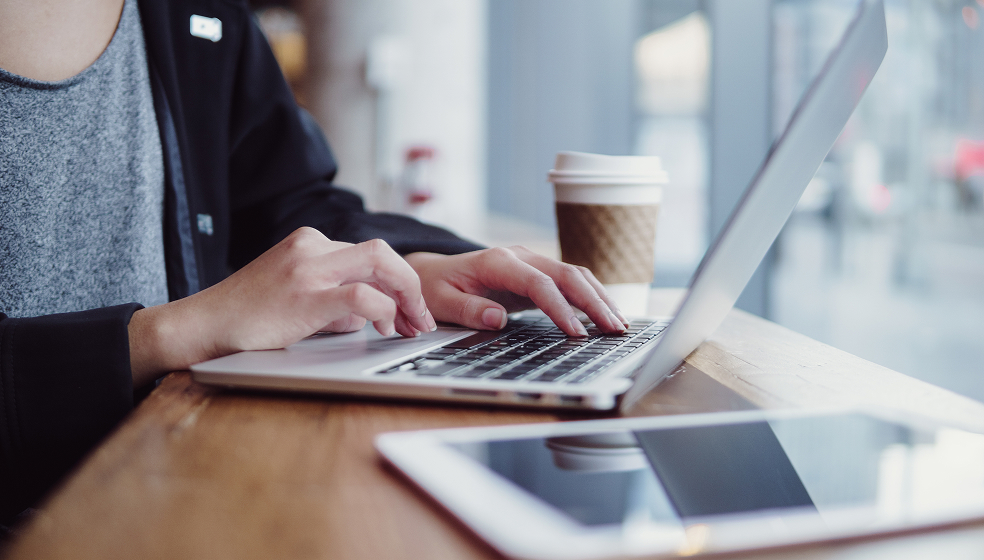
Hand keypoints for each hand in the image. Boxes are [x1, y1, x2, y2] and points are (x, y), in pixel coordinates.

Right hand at [129, 228, 434, 384]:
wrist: (203, 326)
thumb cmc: (247, 318)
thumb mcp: (298, 298)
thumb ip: (335, 300)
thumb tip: (369, 315)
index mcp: (310, 243)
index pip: (371, 255)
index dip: (398, 283)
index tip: (410, 310)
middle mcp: (312, 246)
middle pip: (382, 253)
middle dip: (412, 286)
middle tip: (421, 319)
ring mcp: (308, 267)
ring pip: (379, 265)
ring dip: (406, 298)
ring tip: (410, 326)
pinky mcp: (305, 295)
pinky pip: (362, 296)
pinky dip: (383, 311)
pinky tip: (382, 328)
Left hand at [405, 247, 627, 336]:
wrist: (431, 272)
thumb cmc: (434, 287)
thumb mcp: (440, 301)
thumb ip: (468, 310)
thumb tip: (497, 318)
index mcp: (497, 261)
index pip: (538, 282)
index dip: (560, 307)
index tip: (576, 333)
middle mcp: (519, 257)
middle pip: (568, 274)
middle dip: (595, 301)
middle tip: (615, 329)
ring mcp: (531, 263)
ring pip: (575, 275)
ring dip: (600, 298)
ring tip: (620, 324)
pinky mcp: (536, 275)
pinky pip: (570, 283)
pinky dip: (591, 297)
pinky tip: (607, 315)